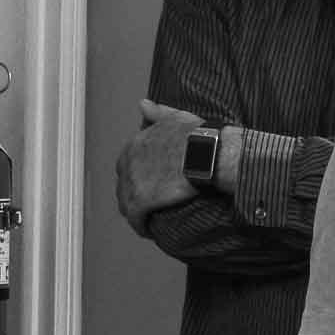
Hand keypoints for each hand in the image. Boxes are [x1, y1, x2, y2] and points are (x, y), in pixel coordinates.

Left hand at [114, 99, 204, 235]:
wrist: (209, 154)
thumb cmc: (198, 136)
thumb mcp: (177, 117)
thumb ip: (157, 112)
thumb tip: (143, 104)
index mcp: (134, 144)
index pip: (128, 164)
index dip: (140, 175)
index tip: (152, 182)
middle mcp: (127, 163)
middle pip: (125, 184)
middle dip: (135, 193)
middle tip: (151, 202)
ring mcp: (132, 183)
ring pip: (127, 203)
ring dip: (136, 211)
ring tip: (148, 218)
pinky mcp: (141, 202)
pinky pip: (135, 218)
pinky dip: (141, 225)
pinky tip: (147, 230)